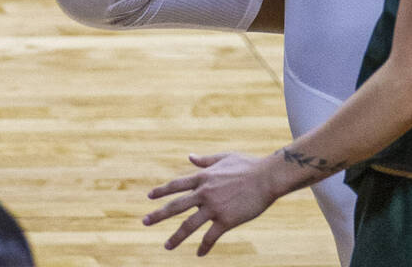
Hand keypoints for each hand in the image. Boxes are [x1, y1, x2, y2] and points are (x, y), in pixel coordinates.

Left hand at [144, 152, 278, 255]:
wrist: (266, 177)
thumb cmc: (247, 165)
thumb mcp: (224, 157)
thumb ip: (205, 160)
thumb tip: (189, 157)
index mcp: (204, 176)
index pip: (177, 184)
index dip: (162, 191)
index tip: (149, 197)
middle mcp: (205, 192)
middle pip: (176, 205)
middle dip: (159, 214)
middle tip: (144, 221)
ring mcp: (214, 207)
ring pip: (188, 225)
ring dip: (176, 237)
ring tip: (166, 246)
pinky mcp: (225, 220)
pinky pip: (210, 237)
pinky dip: (204, 247)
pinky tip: (200, 254)